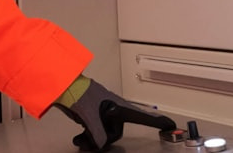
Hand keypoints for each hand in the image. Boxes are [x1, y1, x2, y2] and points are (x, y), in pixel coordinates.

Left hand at [52, 76, 175, 150]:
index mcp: (118, 106)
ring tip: (80, 141)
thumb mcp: (90, 116)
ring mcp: (103, 114)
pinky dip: (87, 138)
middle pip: (117, 133)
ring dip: (92, 141)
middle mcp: (113, 110)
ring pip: (104, 135)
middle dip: (102, 141)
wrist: (62, 85)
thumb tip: (102, 145)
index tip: (170, 124)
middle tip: (89, 141)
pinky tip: (79, 139)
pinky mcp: (92, 117)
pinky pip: (95, 133)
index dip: (158, 122)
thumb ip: (98, 134)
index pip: (143, 116)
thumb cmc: (78, 92)